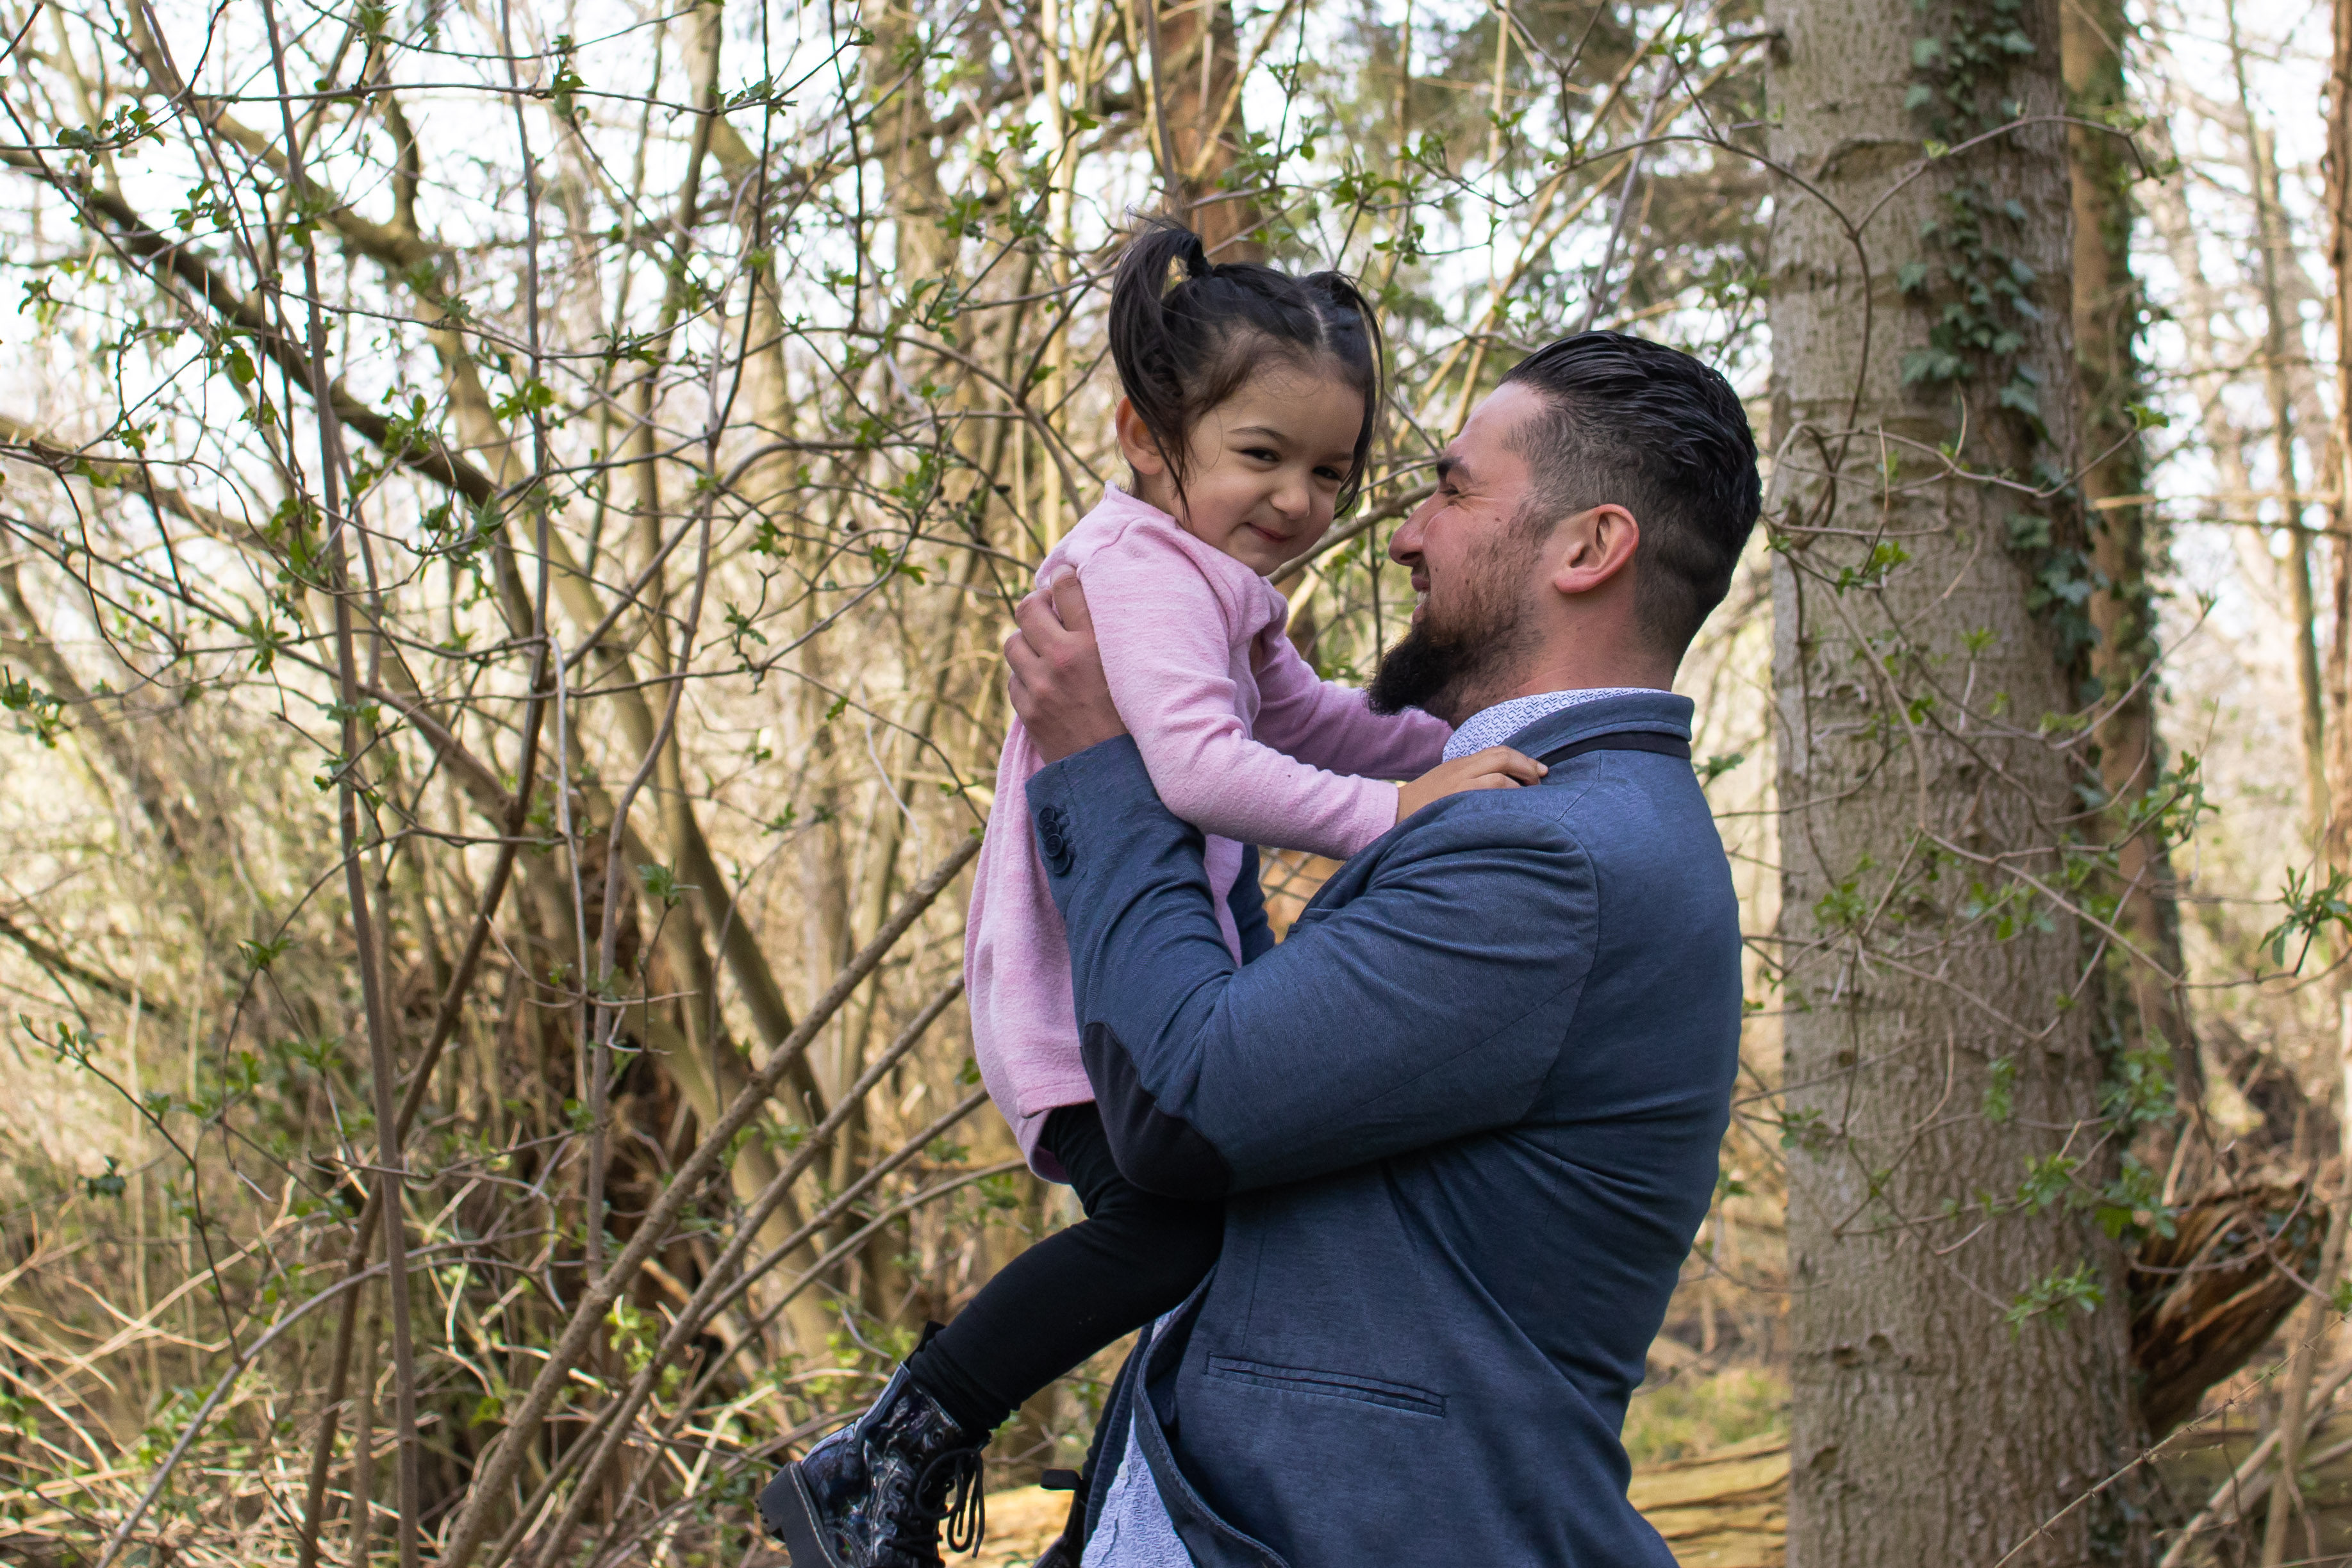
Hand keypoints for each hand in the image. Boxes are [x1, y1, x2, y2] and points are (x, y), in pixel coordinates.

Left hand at [1006, 573, 1126, 762]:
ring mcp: (1041, 687)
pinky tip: (1043, 684)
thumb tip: (1083, 602)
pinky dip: (1024, 678)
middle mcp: (1064, 660)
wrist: (1120, 777)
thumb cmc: (1137, 722)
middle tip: (1047, 611)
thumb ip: (1108, 638)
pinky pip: (1013, 680)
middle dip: (1036, 605)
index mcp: (1096, 644)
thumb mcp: (1133, 671)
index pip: (1067, 589)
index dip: (1062, 577)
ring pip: (1013, 643)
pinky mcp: (1029, 712)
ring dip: (1026, 642)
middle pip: (1029, 609)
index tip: (1063, 578)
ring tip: (1042, 650)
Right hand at [1395, 746, 1546, 822]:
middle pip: (1502, 756)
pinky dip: (1507, 797)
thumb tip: (1505, 784)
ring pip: (1499, 775)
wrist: (1392, 813)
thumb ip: (1471, 778)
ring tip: (1530, 799)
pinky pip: (1489, 793)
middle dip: (1527, 767)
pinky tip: (1515, 809)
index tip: (1540, 770)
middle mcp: (1461, 770)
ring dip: (1521, 785)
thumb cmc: (1422, 804)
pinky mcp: (1456, 801)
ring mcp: (1458, 785)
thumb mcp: (1447, 782)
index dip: (1523, 759)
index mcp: (1461, 763)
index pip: (1498, 751)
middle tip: (1541, 781)